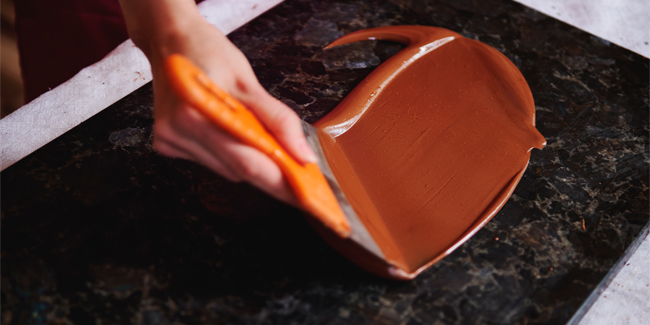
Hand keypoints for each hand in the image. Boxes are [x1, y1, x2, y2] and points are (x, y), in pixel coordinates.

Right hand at [119, 1, 316, 205]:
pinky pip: (211, 162)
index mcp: (199, 113)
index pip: (250, 163)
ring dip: (250, 162)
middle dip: (273, 176)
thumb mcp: (249, 81)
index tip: (308, 198)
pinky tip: (228, 133)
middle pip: (239, 171)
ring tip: (261, 140)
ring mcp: (170, 140)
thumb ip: (278, 120)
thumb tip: (302, 155)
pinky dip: (229, 154)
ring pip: (227, 171)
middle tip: (300, 174)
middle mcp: (180, 131)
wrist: (168, 38)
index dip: (283, 185)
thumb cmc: (208, 52)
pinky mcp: (166, 144)